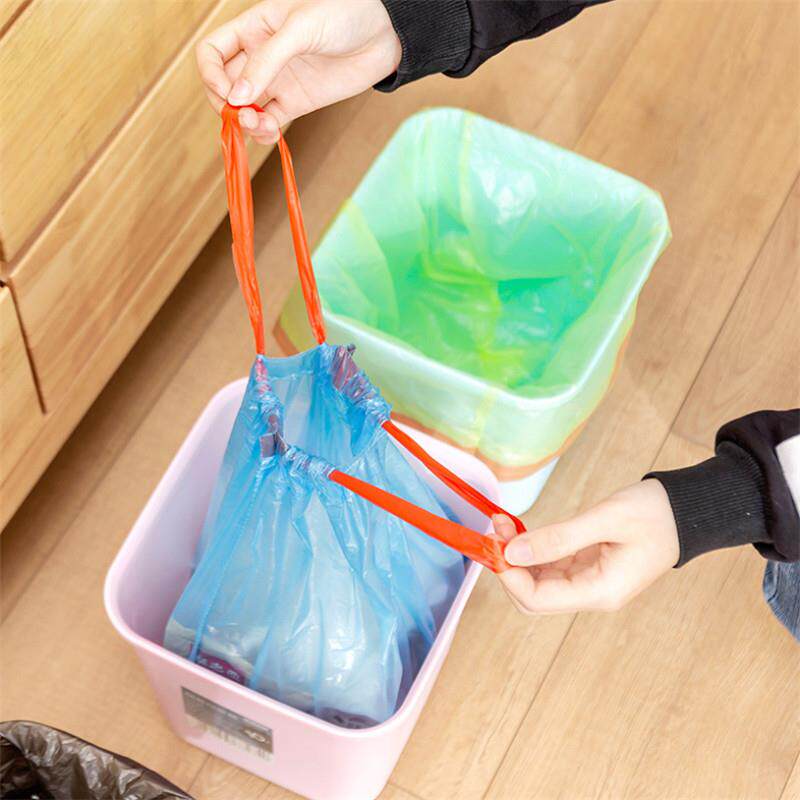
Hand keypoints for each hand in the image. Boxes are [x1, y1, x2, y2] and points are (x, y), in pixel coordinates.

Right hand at [196, 0, 400, 143]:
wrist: (384, 32)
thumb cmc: (343, 12)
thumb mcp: (299, 29)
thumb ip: (266, 62)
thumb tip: (236, 98)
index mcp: (252, 29)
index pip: (212, 53)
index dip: (210, 74)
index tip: (227, 92)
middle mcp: (259, 56)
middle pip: (223, 85)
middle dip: (226, 104)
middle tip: (241, 114)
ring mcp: (278, 81)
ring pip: (245, 108)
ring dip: (244, 123)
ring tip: (259, 125)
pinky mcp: (296, 103)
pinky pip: (269, 122)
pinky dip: (264, 133)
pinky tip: (270, 133)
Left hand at [492, 480, 679, 613]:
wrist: (688, 511)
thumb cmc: (654, 513)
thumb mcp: (605, 519)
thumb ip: (558, 538)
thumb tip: (512, 552)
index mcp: (600, 591)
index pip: (537, 599)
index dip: (509, 576)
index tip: (494, 543)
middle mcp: (592, 594)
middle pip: (533, 597)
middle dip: (509, 566)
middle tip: (495, 530)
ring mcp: (590, 584)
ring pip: (539, 582)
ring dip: (517, 556)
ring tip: (503, 523)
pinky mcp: (588, 569)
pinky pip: (551, 568)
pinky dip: (532, 550)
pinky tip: (521, 530)